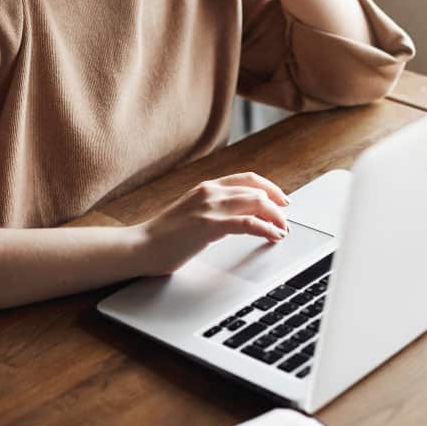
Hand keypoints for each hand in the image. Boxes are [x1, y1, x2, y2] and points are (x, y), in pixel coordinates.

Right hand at [133, 172, 289, 276]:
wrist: (141, 246)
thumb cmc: (165, 236)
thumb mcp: (193, 213)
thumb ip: (215, 210)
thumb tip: (241, 218)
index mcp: (207, 187)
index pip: (248, 179)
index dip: (270, 188)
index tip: (283, 200)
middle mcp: (210, 191)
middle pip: (257, 190)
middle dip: (278, 206)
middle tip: (286, 221)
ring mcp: (209, 207)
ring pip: (256, 203)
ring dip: (276, 217)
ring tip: (283, 231)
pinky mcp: (209, 225)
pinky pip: (247, 222)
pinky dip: (266, 228)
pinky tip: (273, 236)